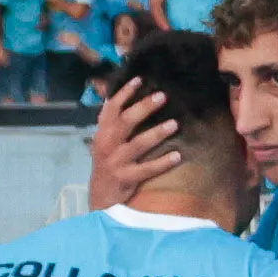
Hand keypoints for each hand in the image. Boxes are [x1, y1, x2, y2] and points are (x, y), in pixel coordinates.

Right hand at [86, 74, 189, 210]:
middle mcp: (107, 145)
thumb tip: (122, 98)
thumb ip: (112, 123)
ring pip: (137, 144)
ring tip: (175, 124)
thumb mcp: (105, 142)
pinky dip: (162, 162)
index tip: (140, 79)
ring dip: (157, 132)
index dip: (124, 93)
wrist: (100, 197)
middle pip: (125, 121)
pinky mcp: (126, 178)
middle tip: (163, 96)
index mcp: (102, 133)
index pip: (111, 108)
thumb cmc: (107, 165)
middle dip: (144, 107)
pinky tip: (177, 155)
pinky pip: (147, 169)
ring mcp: (116, 162)